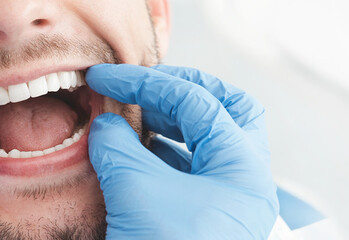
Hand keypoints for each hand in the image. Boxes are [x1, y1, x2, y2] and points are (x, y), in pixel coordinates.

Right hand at [85, 64, 277, 238]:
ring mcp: (226, 203)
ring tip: (128, 121)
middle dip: (179, 93)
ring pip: (206, 145)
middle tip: (140, 87)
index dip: (145, 83)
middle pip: (223, 112)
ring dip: (166, 126)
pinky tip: (130, 157)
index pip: (195, 101)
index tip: (106, 79)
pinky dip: (160, 157)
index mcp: (242, 169)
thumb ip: (118, 148)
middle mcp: (242, 182)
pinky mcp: (204, 221)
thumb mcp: (137, 193)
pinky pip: (187, 174)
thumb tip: (106, 125)